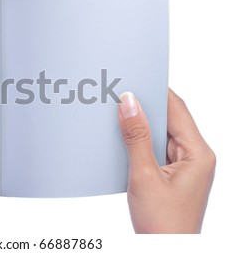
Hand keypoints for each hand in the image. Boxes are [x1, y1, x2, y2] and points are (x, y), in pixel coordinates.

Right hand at [118, 89, 215, 232]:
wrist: (165, 252)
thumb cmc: (163, 223)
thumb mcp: (143, 176)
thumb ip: (136, 137)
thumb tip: (129, 104)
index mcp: (198, 153)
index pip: (177, 109)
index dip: (156, 91)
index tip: (135, 79)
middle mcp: (195, 156)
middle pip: (170, 119)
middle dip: (145, 108)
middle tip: (120, 97)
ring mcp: (185, 165)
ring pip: (161, 133)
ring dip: (141, 126)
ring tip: (118, 117)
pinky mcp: (173, 173)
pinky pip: (156, 148)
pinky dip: (141, 142)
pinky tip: (124, 141)